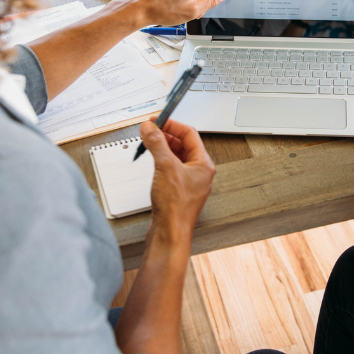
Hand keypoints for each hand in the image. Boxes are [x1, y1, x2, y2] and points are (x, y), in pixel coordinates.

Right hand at [140, 118, 215, 238]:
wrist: (170, 233)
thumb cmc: (176, 207)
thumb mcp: (165, 167)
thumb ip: (157, 144)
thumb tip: (151, 128)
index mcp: (203, 164)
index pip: (190, 134)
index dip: (172, 124)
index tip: (157, 120)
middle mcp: (199, 173)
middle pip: (183, 145)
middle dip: (166, 136)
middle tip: (151, 130)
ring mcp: (189, 183)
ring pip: (176, 157)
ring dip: (163, 148)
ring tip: (149, 143)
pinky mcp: (178, 192)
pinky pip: (171, 170)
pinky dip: (161, 162)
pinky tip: (152, 162)